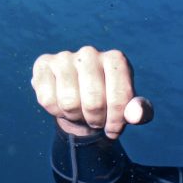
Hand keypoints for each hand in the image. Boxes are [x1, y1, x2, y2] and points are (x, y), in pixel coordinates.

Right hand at [31, 47, 153, 138]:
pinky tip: (62, 105)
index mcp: (116, 60)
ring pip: (69, 102)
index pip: (120, 97)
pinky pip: (47, 99)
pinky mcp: (43, 64)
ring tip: (80, 112)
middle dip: (96, 120)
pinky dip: (56, 111)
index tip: (114, 129)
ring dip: (75, 117)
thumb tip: (136, 116)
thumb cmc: (109, 104)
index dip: (117, 120)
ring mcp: (64, 57)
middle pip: (94, 101)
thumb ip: (140, 112)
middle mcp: (90, 53)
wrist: (80, 101)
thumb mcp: (129, 110)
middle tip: (96, 120)